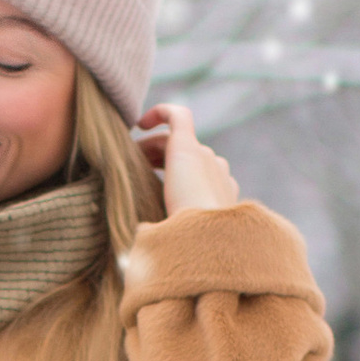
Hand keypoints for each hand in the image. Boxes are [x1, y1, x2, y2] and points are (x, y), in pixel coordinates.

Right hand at [136, 99, 238, 214]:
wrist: (213, 246)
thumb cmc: (183, 218)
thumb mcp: (161, 191)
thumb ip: (152, 167)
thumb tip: (129, 190)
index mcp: (191, 150)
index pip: (178, 116)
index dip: (157, 114)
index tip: (139, 126)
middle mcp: (211, 157)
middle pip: (180, 141)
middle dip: (155, 147)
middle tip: (134, 163)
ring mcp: (223, 175)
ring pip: (195, 159)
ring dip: (173, 165)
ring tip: (154, 181)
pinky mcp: (229, 195)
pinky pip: (209, 178)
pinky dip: (192, 181)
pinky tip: (180, 198)